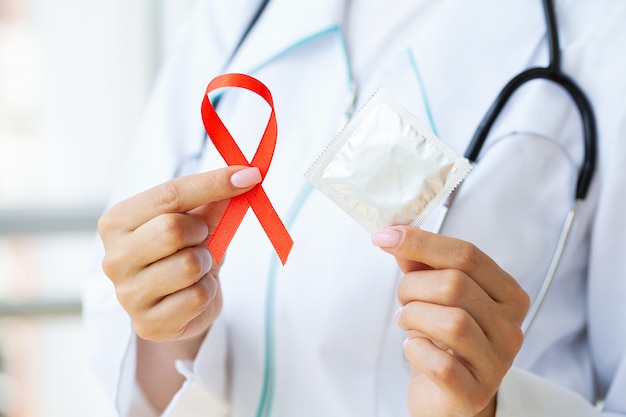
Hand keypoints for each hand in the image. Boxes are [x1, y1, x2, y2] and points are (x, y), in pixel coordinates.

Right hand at [98, 166, 260, 343]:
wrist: (180, 305)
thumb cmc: (184, 253)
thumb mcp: (198, 221)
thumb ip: (213, 200)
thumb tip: (243, 176)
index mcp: (118, 222)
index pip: (169, 194)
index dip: (213, 183)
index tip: (248, 175)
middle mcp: (114, 257)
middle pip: (172, 229)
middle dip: (201, 233)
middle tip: (202, 239)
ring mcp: (127, 294)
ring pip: (188, 265)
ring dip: (206, 265)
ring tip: (196, 269)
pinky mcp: (148, 324)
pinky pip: (196, 297)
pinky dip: (206, 291)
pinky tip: (194, 292)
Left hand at [372, 226, 529, 416]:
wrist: (449, 394)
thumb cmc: (443, 340)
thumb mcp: (434, 295)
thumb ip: (420, 264)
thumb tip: (395, 232)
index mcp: (507, 294)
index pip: (468, 254)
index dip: (422, 241)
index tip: (385, 236)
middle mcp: (510, 327)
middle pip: (456, 285)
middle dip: (412, 287)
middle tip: (403, 301)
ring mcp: (497, 362)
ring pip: (452, 322)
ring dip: (413, 317)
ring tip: (405, 322)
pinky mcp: (476, 393)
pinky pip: (441, 364)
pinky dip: (416, 351)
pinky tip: (414, 348)